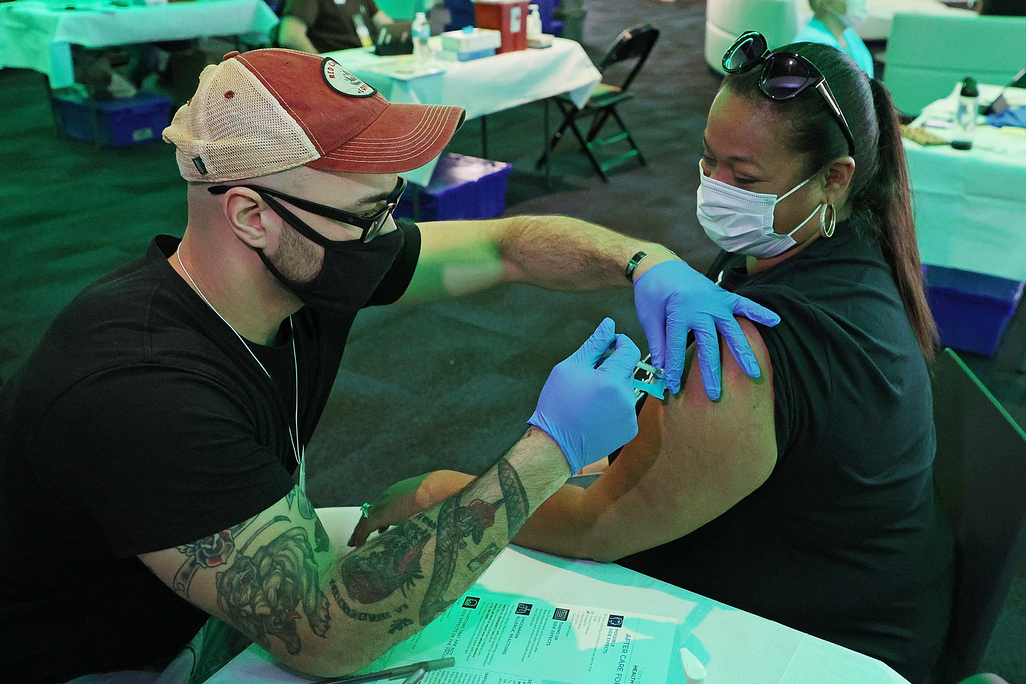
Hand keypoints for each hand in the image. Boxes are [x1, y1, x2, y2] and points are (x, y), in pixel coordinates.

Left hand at [347, 471, 474, 547]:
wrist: (439, 489)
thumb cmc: (444, 495)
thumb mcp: (437, 504)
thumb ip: (433, 512)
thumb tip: (442, 522)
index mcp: (403, 491)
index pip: (388, 505)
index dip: (383, 517)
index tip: (383, 528)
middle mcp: (391, 496)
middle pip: (374, 511)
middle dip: (369, 524)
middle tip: (362, 535)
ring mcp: (384, 504)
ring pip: (366, 519)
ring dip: (361, 531)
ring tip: (356, 542)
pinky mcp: (380, 514)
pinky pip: (365, 527)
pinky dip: (360, 536)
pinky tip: (357, 545)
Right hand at [527, 318, 640, 474]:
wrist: (555, 445)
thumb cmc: (557, 403)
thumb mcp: (570, 367)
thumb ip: (594, 344)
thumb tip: (609, 324)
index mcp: (613, 380)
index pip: (630, 350)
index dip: (619, 343)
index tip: (607, 345)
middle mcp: (627, 398)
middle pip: (627, 371)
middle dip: (611, 368)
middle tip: (587, 378)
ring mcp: (630, 416)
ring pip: (626, 390)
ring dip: (612, 387)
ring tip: (589, 399)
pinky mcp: (629, 430)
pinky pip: (626, 409)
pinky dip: (614, 407)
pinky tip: (595, 413)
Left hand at [633, 260, 779, 399]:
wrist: (660, 264)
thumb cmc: (652, 292)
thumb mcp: (648, 317)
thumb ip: (658, 343)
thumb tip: (662, 370)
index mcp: (679, 312)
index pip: (677, 348)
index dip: (674, 369)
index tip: (674, 388)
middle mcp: (701, 308)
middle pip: (708, 345)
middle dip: (711, 372)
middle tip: (716, 394)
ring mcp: (715, 302)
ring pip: (732, 331)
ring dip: (743, 353)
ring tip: (754, 373)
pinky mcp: (723, 296)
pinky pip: (744, 304)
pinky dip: (759, 312)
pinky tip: (775, 321)